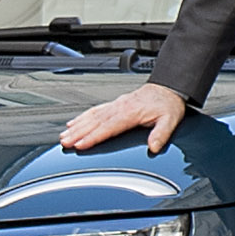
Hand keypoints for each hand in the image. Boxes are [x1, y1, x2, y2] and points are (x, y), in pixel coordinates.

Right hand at [59, 83, 189, 154]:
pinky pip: (95, 110)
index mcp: (131, 112)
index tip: (80, 144)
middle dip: (78, 133)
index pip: (108, 127)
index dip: (93, 137)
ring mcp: (115, 105)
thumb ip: (161, 134)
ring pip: (92, 116)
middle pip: (95, 122)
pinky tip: (74, 123)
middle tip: (64, 142)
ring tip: (64, 136)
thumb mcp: (170, 120)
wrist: (168, 87)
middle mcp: (120, 107)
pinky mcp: (115, 104)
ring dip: (77, 126)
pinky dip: (82, 117)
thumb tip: (154, 147)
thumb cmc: (168, 104)